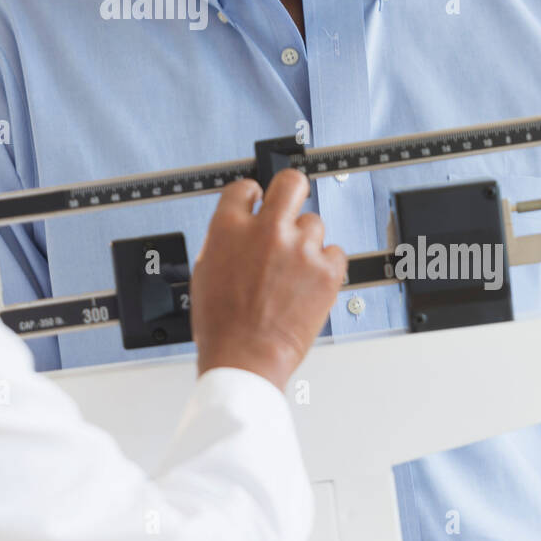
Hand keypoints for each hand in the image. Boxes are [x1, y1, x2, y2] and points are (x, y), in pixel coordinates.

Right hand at [192, 169, 346, 390]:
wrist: (245, 357)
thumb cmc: (222, 324)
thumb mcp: (205, 270)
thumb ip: (226, 238)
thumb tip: (240, 223)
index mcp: (229, 228)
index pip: (245, 188)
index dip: (253, 195)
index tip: (258, 202)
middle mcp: (266, 230)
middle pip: (290, 183)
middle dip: (291, 189)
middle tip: (291, 201)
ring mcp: (299, 248)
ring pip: (314, 224)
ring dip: (306, 241)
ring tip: (294, 268)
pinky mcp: (325, 270)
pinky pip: (335, 252)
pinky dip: (325, 264)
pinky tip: (310, 280)